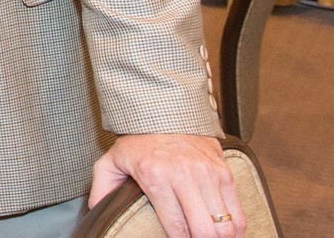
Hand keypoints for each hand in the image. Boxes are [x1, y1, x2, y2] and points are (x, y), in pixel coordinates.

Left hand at [89, 133, 243, 236]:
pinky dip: (236, 227)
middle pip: (205, 230)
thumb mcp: (111, 162)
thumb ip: (102, 188)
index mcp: (156, 177)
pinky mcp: (224, 170)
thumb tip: (97, 212)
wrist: (163, 110)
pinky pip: (238, 210)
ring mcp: (208, 173)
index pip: (176, 227)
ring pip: (226, 224)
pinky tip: (226, 233)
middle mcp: (185, 175)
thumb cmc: (137, 141)